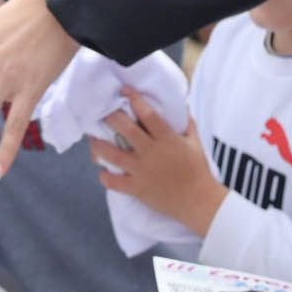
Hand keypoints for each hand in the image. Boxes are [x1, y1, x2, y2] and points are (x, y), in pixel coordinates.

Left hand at [89, 91, 222, 233]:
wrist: (198, 201)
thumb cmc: (198, 170)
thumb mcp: (196, 143)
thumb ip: (188, 124)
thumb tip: (182, 107)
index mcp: (166, 138)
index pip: (148, 114)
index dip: (134, 99)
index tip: (124, 90)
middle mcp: (151, 152)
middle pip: (126, 129)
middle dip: (111, 117)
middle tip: (103, 113)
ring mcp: (141, 170)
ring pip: (112, 154)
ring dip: (98, 146)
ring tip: (93, 140)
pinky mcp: (137, 188)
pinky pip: (114, 182)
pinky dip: (106, 177)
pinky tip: (103, 172)